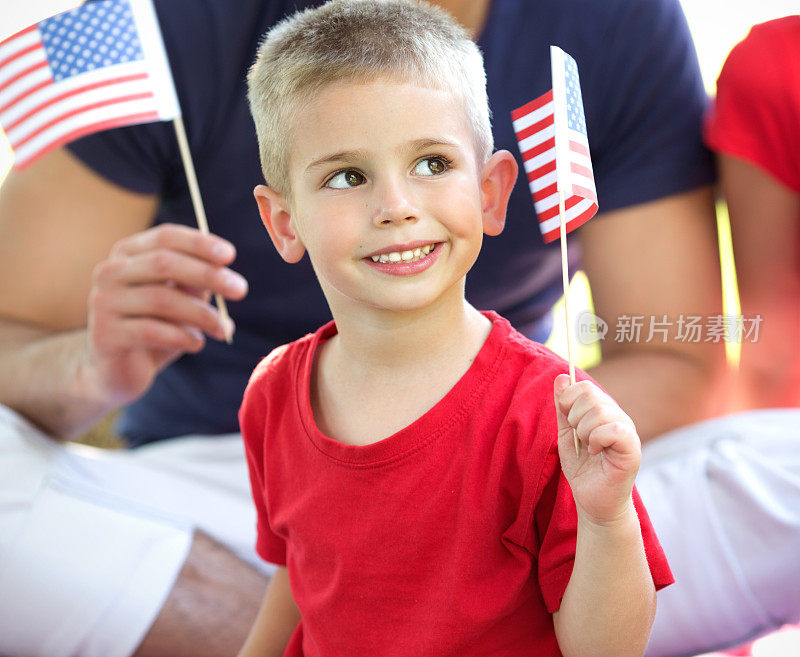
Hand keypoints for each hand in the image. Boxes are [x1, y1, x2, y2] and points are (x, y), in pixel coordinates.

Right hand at [85, 224, 248, 405]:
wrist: (118, 370)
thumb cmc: (155, 327)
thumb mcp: (181, 300)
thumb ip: (197, 284)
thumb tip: (227, 279)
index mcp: (128, 254)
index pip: (165, 237)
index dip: (199, 244)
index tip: (230, 256)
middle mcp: (110, 272)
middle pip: (164, 263)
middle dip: (208, 275)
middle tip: (240, 290)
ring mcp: (103, 302)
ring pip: (161, 299)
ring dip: (201, 314)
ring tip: (222, 329)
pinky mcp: (105, 334)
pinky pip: (152, 331)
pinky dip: (182, 337)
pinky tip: (197, 344)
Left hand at [553, 374, 640, 524]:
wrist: (593, 501)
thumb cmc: (582, 469)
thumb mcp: (566, 434)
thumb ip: (563, 407)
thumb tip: (561, 377)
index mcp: (604, 411)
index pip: (584, 386)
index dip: (568, 400)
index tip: (567, 421)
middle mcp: (618, 416)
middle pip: (590, 395)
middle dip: (574, 417)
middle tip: (579, 438)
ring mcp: (627, 431)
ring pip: (600, 410)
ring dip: (584, 431)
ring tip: (588, 447)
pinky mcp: (632, 448)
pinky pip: (612, 429)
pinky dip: (596, 440)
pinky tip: (596, 453)